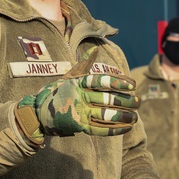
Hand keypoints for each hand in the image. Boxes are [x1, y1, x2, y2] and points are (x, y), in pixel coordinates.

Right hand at [16, 53, 137, 138]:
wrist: (40, 112)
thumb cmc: (60, 93)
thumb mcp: (70, 77)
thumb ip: (84, 65)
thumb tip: (95, 48)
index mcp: (78, 82)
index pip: (100, 80)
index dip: (117, 82)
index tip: (132, 85)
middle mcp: (78, 96)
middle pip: (107, 98)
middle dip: (126, 101)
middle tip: (138, 101)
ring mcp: (78, 112)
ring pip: (106, 114)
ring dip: (123, 116)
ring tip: (135, 116)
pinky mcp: (78, 126)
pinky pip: (100, 129)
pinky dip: (114, 129)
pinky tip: (126, 127)